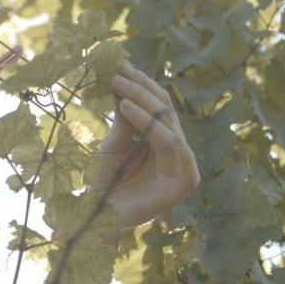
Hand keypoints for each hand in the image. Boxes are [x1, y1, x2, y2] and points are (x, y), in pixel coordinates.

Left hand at [94, 64, 199, 226]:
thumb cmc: (106, 181)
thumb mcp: (113, 144)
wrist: (99, 217)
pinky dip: (150, 124)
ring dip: (142, 100)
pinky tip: (125, 109)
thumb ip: (123, 119)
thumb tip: (122, 81)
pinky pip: (171, 143)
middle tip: (118, 72)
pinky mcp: (185, 181)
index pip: (159, 105)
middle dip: (141, 88)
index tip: (119, 66)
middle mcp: (176, 150)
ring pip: (168, 121)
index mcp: (163, 140)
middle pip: (165, 109)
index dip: (141, 85)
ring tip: (118, 86)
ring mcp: (183, 165)